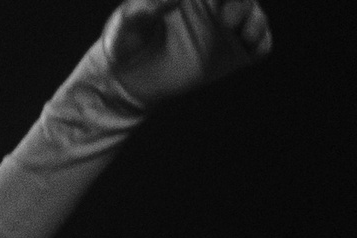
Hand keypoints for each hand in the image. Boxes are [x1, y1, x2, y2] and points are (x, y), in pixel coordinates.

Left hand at [100, 0, 270, 110]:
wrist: (128, 80)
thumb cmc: (126, 41)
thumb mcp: (130, 21)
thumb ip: (150, 6)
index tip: (211, 0)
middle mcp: (217, 5)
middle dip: (239, 0)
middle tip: (223, 14)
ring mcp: (228, 28)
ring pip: (254, 14)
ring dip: (251, 16)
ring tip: (231, 24)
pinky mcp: (234, 54)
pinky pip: (260, 44)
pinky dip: (260, 39)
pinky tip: (246, 40)